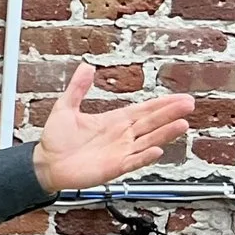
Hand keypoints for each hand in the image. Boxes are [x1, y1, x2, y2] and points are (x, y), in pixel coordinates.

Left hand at [31, 64, 195, 191]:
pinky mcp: (114, 167)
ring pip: (148, 141)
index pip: (143, 110)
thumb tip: (86, 66)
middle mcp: (122, 136)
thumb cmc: (56, 139)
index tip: (180, 98)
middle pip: (151, 123)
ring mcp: (120, 152)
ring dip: (165, 133)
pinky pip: (133, 161)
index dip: (162, 104)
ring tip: (182, 124)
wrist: (46, 163)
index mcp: (114, 121)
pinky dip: (145, 157)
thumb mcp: (65, 107)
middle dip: (170, 113)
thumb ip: (78, 88)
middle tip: (189, 104)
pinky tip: (157, 150)